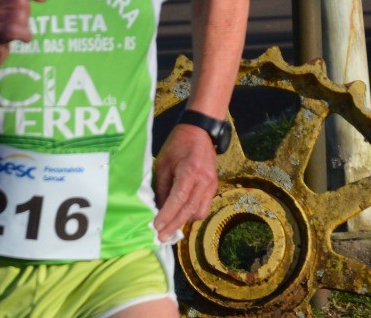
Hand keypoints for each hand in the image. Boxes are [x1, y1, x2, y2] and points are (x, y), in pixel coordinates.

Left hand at [153, 121, 219, 241]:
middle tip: (161, 238)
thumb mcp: (164, 162)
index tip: (156, 227)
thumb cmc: (178, 144)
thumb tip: (157, 208)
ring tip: (170, 226)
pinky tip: (181, 215)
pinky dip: (192, 214)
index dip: (167, 215)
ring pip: (199, 212)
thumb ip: (161, 186)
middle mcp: (204, 180)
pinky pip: (204, 207)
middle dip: (174, 225)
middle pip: (189, 210)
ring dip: (184, 221)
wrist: (200, 131)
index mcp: (190, 171)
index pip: (178, 199)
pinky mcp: (214, 187)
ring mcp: (212, 184)